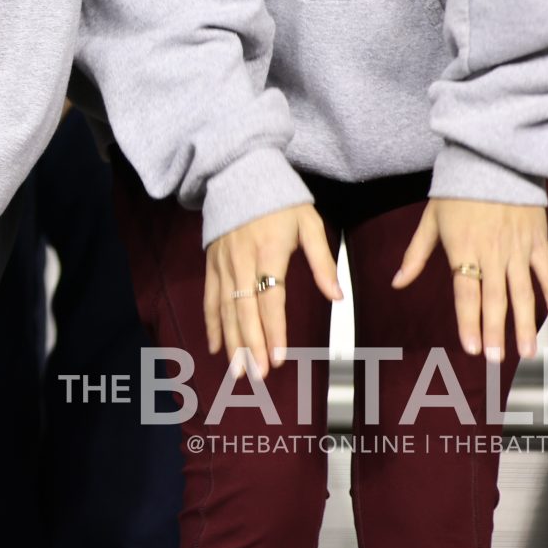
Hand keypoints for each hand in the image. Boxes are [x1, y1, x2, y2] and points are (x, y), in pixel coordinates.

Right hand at [204, 202, 342, 380]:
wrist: (238, 172)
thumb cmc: (279, 199)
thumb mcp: (308, 223)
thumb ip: (322, 261)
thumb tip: (337, 296)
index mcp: (268, 251)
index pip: (271, 298)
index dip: (274, 329)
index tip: (278, 357)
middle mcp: (241, 260)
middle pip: (245, 310)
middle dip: (251, 345)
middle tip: (258, 376)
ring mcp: (223, 262)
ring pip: (226, 309)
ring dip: (232, 342)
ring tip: (238, 371)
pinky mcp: (212, 262)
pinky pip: (210, 297)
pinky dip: (212, 323)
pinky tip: (216, 347)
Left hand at [392, 197, 547, 363]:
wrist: (492, 159)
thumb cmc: (456, 191)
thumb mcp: (430, 220)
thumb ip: (415, 255)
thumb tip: (396, 283)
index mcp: (462, 248)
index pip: (465, 292)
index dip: (468, 321)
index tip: (470, 347)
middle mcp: (492, 252)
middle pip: (495, 298)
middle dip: (495, 331)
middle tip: (496, 360)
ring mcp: (517, 248)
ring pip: (523, 292)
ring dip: (525, 323)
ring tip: (526, 352)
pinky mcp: (537, 241)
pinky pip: (547, 274)